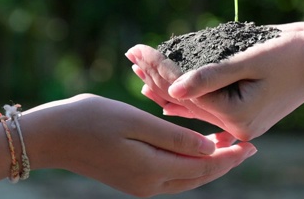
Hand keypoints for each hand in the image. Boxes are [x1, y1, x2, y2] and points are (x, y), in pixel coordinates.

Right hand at [24, 94, 256, 196]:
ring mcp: (140, 184)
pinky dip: (189, 163)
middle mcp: (150, 184)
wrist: (51, 136)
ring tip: (227, 144)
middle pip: (199, 177)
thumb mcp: (136, 122)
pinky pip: (171, 174)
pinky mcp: (132, 178)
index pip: (204, 167)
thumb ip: (175, 137)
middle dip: (225, 162)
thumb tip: (209, 148)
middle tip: (248, 145)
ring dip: (209, 163)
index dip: (230, 156)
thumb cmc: (91, 120)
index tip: (252, 144)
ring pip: (186, 177)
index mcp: (153, 170)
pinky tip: (195, 148)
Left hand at [126, 27, 303, 140]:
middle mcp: (235, 125)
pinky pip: (208, 106)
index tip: (137, 49)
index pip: (184, 93)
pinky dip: (187, 96)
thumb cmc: (291, 54)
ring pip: (193, 104)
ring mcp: (239, 121)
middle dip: (157, 76)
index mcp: (236, 117)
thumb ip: (209, 76)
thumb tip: (172, 90)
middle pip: (185, 101)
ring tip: (140, 68)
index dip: (158, 69)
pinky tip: (166, 93)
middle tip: (131, 55)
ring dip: (167, 85)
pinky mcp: (243, 112)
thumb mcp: (249, 60)